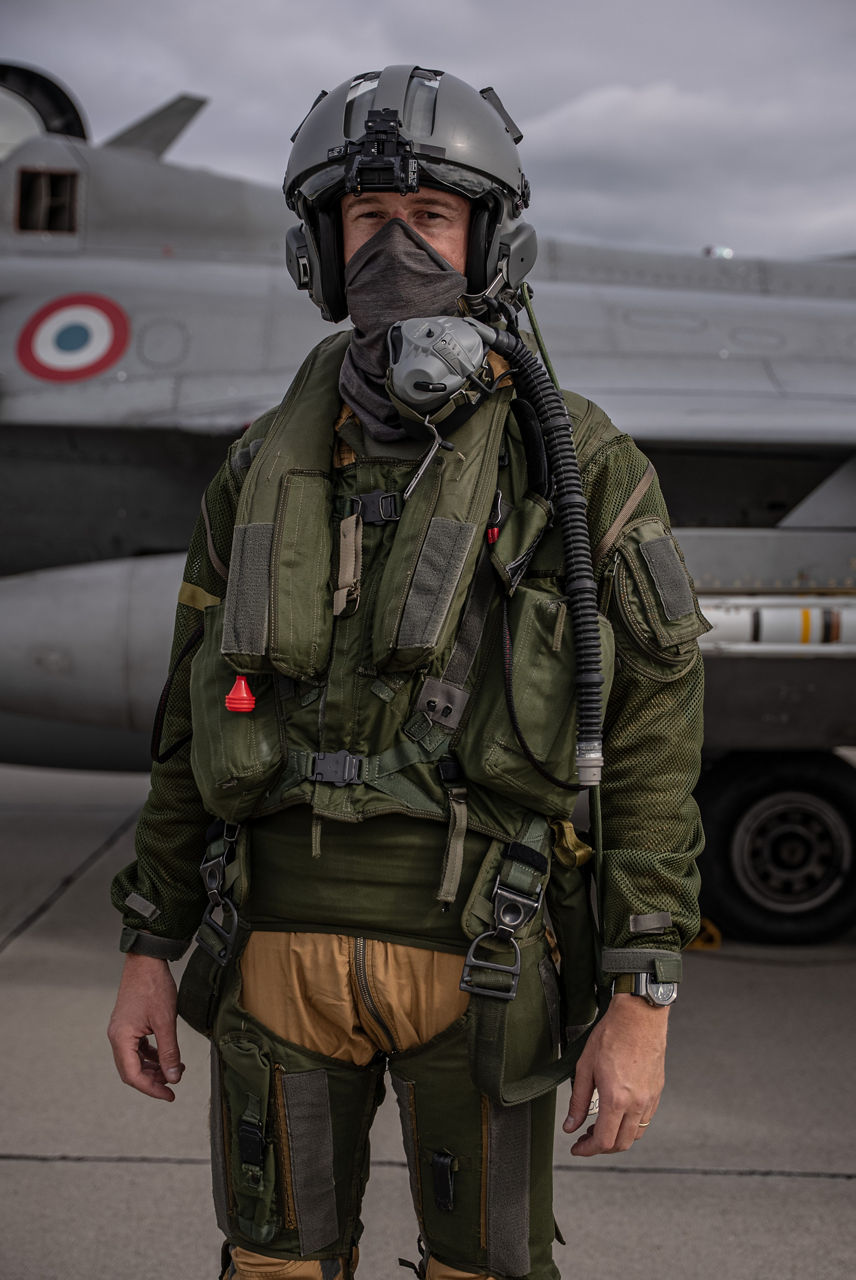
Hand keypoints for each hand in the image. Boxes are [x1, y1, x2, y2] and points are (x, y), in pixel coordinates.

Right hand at [107, 953, 184, 1101]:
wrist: (146, 960)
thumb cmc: (154, 987)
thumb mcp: (166, 1021)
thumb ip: (169, 1052)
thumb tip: (173, 1077)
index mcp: (121, 1038)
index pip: (133, 1075)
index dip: (151, 1089)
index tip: (170, 1095)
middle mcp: (117, 1036)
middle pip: (132, 1070)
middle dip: (153, 1080)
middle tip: (173, 1087)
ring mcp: (122, 1030)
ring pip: (135, 1060)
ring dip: (154, 1068)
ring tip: (175, 1070)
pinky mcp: (129, 1024)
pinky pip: (137, 1048)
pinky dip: (151, 1055)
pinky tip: (166, 1056)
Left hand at [563, 993, 668, 1154]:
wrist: (639, 1017)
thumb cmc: (611, 1035)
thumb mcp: (585, 1067)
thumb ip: (578, 1101)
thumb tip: (571, 1126)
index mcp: (616, 1099)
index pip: (603, 1141)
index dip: (587, 1150)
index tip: (576, 1148)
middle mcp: (636, 1104)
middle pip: (621, 1144)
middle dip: (600, 1147)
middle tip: (585, 1138)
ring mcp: (649, 1099)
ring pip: (635, 1135)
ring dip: (616, 1138)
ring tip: (599, 1126)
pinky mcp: (656, 1092)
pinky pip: (645, 1120)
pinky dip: (630, 1125)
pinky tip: (617, 1113)